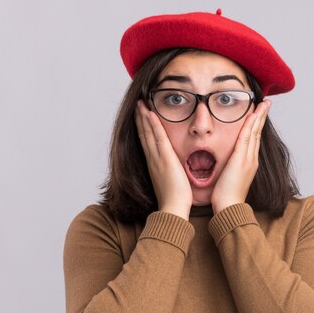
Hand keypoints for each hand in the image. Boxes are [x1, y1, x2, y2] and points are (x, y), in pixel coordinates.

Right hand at [135, 100, 192, 219]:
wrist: (173, 209)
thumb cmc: (175, 200)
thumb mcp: (171, 183)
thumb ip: (172, 174)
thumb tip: (175, 170)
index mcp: (154, 165)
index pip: (147, 142)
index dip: (143, 128)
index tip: (142, 116)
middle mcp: (152, 159)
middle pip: (143, 134)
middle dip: (140, 119)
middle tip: (137, 105)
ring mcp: (157, 158)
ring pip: (147, 133)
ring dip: (143, 117)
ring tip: (141, 103)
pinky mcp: (164, 159)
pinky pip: (157, 137)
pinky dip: (153, 124)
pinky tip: (150, 113)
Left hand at [211, 100, 270, 213]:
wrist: (229, 208)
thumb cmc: (226, 197)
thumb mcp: (229, 178)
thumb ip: (229, 168)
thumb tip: (225, 163)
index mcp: (248, 163)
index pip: (254, 139)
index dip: (257, 125)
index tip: (259, 113)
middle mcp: (251, 159)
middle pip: (258, 133)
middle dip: (262, 117)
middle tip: (266, 103)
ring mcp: (248, 159)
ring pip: (255, 133)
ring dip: (259, 117)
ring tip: (263, 104)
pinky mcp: (242, 160)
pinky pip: (247, 138)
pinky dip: (250, 126)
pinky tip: (252, 115)